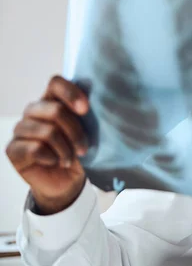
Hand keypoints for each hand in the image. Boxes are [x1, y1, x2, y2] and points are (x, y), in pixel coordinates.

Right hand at [5, 76, 89, 213]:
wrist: (67, 182)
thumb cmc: (78, 152)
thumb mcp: (88, 132)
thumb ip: (88, 117)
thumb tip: (104, 106)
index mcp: (53, 100)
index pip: (55, 83)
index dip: (71, 93)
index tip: (86, 109)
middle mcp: (34, 111)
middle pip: (55, 110)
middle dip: (76, 132)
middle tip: (84, 148)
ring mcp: (21, 129)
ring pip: (48, 131)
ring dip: (66, 149)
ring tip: (71, 158)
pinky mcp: (13, 149)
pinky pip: (35, 149)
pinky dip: (52, 158)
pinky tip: (56, 162)